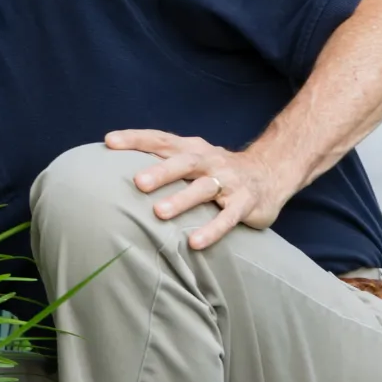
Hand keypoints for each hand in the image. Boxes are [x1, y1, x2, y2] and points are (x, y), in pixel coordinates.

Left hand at [104, 130, 290, 249]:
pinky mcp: (245, 203)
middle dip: (160, 172)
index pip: (161, 140)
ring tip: (159, 213)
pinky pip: (227, 218)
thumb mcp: (192, 160)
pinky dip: (212, 230)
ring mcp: (228, 182)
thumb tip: (114, 170)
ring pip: (204, 189)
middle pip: (183, 162)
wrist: (271, 172)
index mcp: (192, 149)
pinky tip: (194, 243)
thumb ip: (162, 162)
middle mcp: (209, 161)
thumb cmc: (218, 170)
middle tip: (137, 182)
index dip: (136, 139)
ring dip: (182, 200)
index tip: (109, 141)